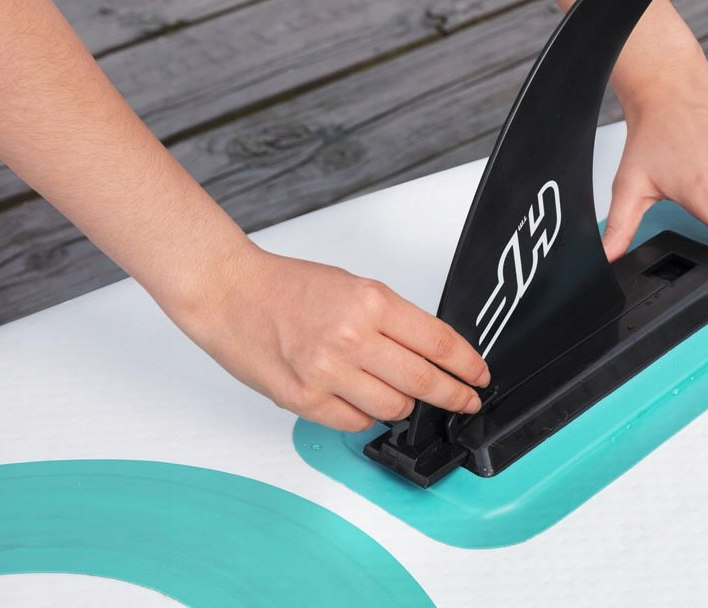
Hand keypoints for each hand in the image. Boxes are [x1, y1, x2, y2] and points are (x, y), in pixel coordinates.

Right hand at [165, 243, 489, 430]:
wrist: (229, 294)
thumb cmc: (286, 286)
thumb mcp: (353, 287)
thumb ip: (392, 320)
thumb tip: (430, 353)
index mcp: (370, 302)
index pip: (439, 343)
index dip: (467, 365)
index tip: (479, 376)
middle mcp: (351, 338)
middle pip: (424, 381)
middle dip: (454, 396)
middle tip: (466, 401)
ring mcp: (327, 373)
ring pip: (393, 408)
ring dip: (407, 405)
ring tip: (405, 396)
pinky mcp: (304, 400)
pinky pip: (356, 421)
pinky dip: (368, 415)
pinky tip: (366, 401)